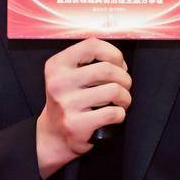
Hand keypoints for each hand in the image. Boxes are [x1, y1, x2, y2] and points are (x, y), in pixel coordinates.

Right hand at [35, 38, 131, 178]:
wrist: (54, 134)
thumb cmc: (69, 100)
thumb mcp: (68, 74)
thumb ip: (89, 61)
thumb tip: (119, 62)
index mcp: (57, 65)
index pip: (92, 45)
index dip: (113, 53)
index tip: (119, 64)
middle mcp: (58, 83)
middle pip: (106, 69)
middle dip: (124, 78)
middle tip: (124, 86)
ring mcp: (66, 104)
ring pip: (113, 91)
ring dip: (125, 97)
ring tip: (121, 101)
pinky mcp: (75, 125)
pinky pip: (113, 113)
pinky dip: (120, 114)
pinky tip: (114, 114)